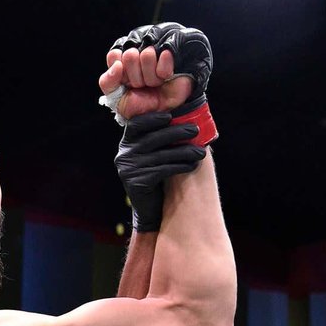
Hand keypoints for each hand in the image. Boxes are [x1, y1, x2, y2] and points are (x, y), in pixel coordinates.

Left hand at [99, 46, 191, 120]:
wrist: (160, 115)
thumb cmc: (139, 105)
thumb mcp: (115, 98)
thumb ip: (107, 81)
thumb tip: (117, 64)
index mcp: (121, 59)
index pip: (114, 54)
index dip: (121, 72)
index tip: (126, 83)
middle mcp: (138, 51)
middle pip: (130, 54)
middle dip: (136, 77)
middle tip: (142, 85)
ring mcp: (155, 51)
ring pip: (147, 54)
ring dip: (151, 77)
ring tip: (154, 83)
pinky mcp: (172, 53)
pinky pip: (165, 54)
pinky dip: (164, 71)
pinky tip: (165, 77)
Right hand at [114, 112, 206, 231]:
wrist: (151, 209)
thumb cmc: (158, 176)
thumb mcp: (156, 154)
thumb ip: (163, 138)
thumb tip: (188, 118)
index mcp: (127, 143)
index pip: (136, 124)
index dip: (152, 118)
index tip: (171, 116)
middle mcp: (124, 155)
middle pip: (151, 138)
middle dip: (176, 132)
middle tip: (195, 130)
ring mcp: (127, 169)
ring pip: (160, 155)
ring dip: (184, 152)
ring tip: (201, 152)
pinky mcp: (135, 183)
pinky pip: (162, 170)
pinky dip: (180, 166)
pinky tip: (193, 165)